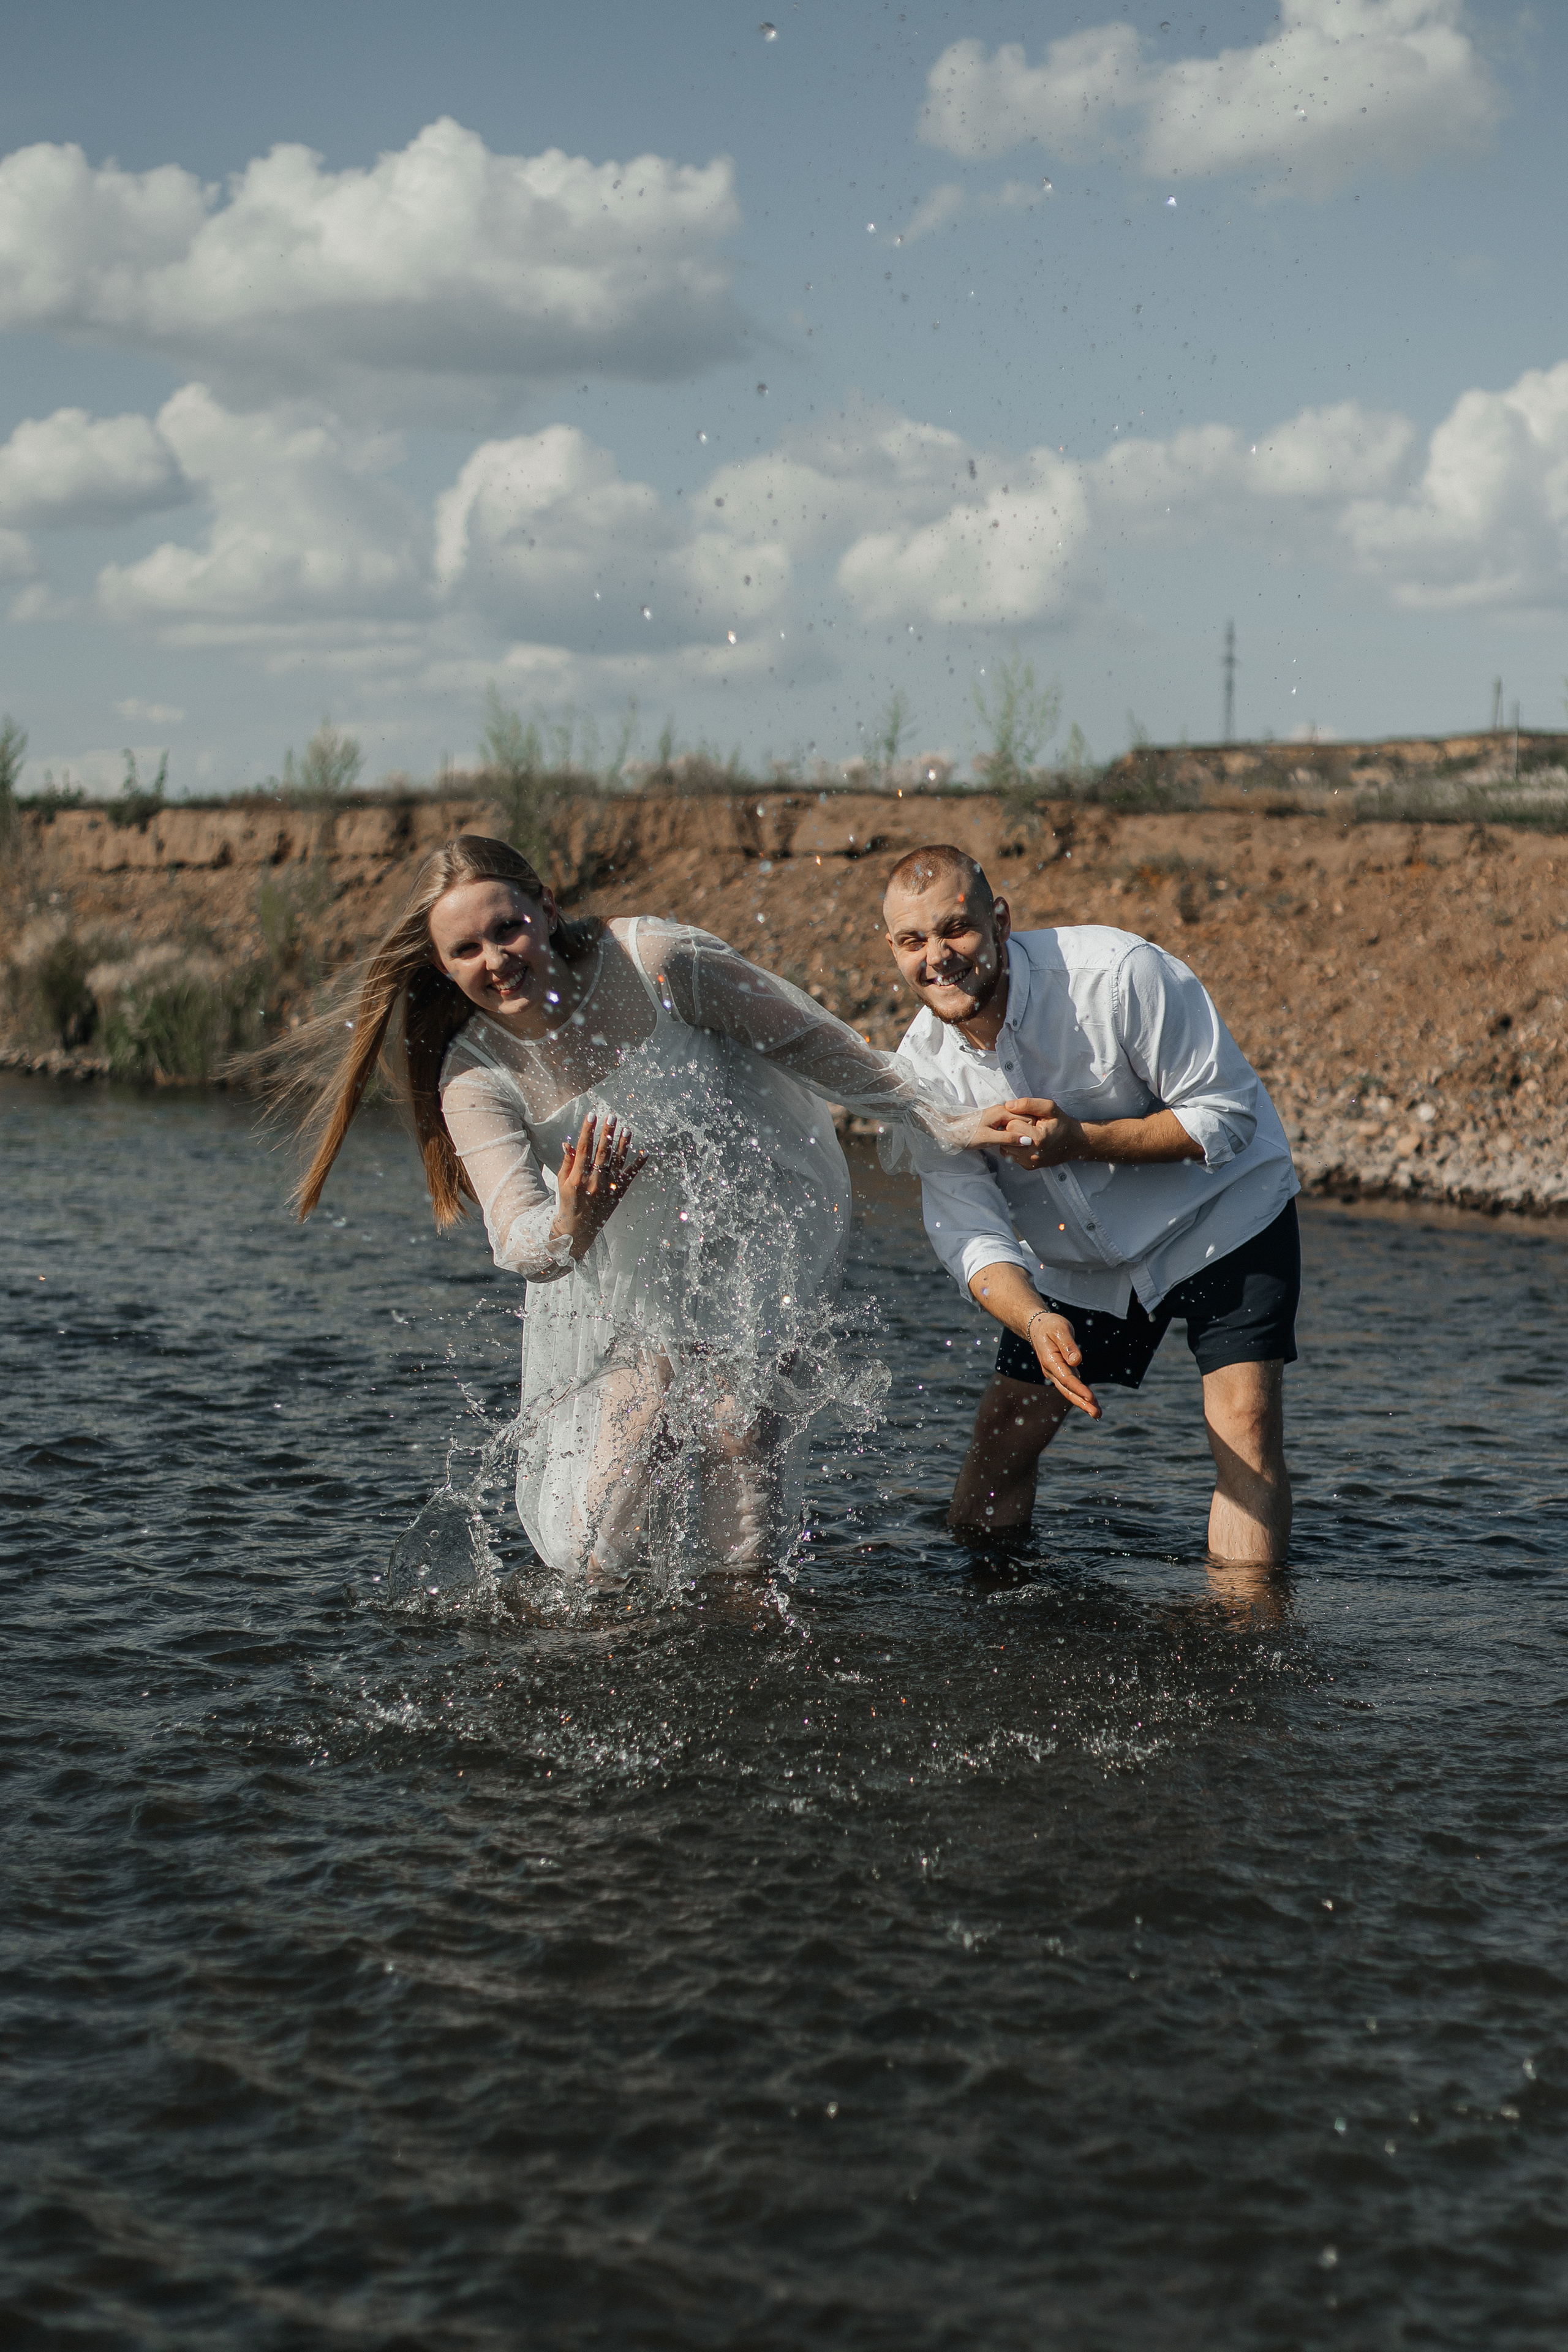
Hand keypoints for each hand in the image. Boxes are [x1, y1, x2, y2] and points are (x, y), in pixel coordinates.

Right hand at [552, 1112, 645, 1259]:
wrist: (577, 1230)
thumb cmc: (568, 1203)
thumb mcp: (562, 1183)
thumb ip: (567, 1163)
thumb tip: (568, 1143)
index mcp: (578, 1178)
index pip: (583, 1148)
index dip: (587, 1130)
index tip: (591, 1115)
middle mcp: (594, 1182)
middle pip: (602, 1152)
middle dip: (607, 1133)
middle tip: (611, 1117)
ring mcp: (608, 1188)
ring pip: (617, 1162)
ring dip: (623, 1144)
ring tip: (627, 1129)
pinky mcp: (618, 1194)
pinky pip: (629, 1177)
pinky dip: (638, 1165)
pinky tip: (645, 1153)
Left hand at [972, 1097, 1083, 1169]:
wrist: (1073, 1142)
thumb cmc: (1061, 1123)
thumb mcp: (1049, 1108)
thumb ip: (1028, 1104)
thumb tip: (1008, 1105)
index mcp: (1039, 1138)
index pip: (1011, 1126)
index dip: (1016, 1119)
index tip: (1026, 1119)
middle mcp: (1033, 1154)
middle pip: (1006, 1138)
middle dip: (1012, 1130)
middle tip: (1024, 1126)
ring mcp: (1030, 1162)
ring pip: (1006, 1148)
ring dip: (1011, 1140)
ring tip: (1023, 1133)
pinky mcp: (1029, 1166)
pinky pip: (1011, 1156)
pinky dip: (1015, 1148)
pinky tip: (1024, 1142)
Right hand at [1029, 1308, 1100, 1419]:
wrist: (1038, 1327)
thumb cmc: (1050, 1326)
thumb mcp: (1060, 1329)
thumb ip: (1068, 1344)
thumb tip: (1076, 1361)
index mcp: (1050, 1361)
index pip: (1066, 1378)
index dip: (1079, 1389)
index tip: (1091, 1398)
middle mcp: (1051, 1371)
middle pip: (1067, 1390)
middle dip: (1082, 1403)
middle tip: (1097, 1414)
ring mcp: (1056, 1374)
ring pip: (1069, 1391)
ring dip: (1083, 1403)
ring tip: (1097, 1413)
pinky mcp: (1062, 1373)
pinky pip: (1072, 1387)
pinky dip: (1081, 1396)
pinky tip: (1092, 1403)